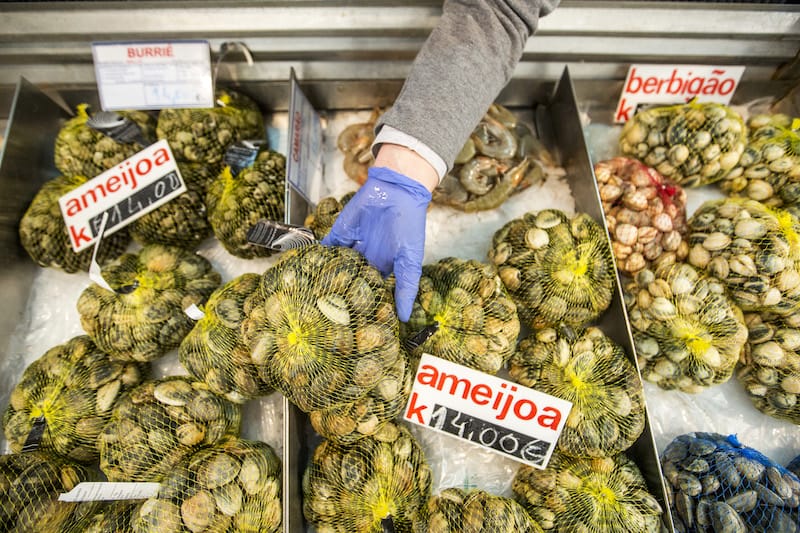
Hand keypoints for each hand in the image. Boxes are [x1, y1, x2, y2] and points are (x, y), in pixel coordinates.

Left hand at [321, 166, 431, 321]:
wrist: (398, 193)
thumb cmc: (409, 228)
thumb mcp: (410, 262)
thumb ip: (406, 288)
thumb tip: (404, 319)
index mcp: (382, 268)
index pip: (370, 292)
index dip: (363, 305)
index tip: (354, 325)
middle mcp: (365, 259)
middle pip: (349, 281)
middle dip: (339, 295)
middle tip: (326, 317)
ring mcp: (351, 246)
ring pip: (335, 266)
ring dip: (325, 279)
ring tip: (312, 298)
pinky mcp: (339, 233)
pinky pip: (326, 247)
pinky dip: (317, 256)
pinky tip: (306, 270)